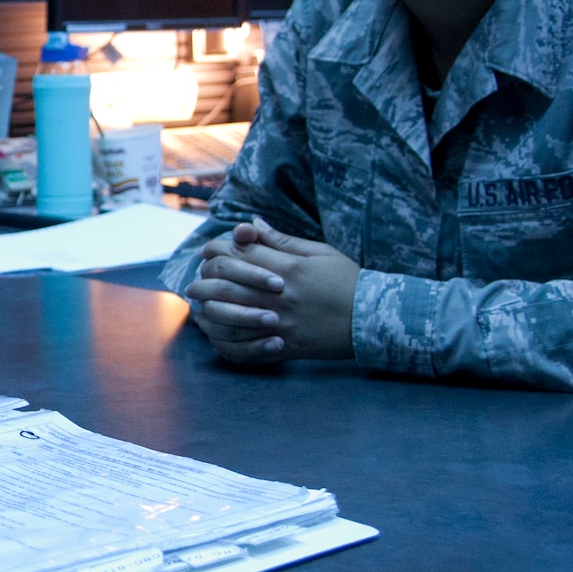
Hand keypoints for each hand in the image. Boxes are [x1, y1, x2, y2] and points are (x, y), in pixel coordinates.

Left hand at [184, 218, 359, 363]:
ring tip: (199, 304)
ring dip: (209, 308)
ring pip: (229, 315)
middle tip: (198, 277)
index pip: (240, 253)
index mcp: (288, 269)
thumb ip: (283, 241)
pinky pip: (244, 346)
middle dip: (206, 278)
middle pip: (227, 283)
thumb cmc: (348, 281)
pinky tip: (215, 333)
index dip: (220, 248)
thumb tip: (252, 224)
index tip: (212, 250)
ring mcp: (280, 323)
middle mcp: (279, 296)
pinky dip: (224, 340)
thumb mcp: (319, 253)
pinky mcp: (283, 346)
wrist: (373, 320)